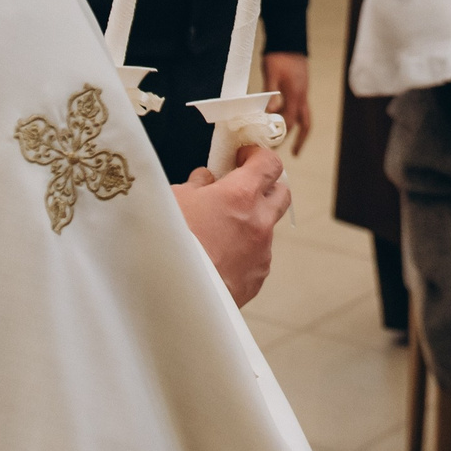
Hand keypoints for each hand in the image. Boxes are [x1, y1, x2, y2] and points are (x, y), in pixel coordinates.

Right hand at [173, 144, 290, 305]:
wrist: (173, 295)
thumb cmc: (168, 243)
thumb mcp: (173, 200)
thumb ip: (196, 186)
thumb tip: (207, 181)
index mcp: (241, 196)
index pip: (269, 163)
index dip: (257, 155)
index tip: (242, 157)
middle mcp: (259, 222)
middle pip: (282, 192)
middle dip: (265, 186)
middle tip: (243, 187)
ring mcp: (261, 252)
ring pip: (265, 227)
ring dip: (250, 223)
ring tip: (218, 232)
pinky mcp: (257, 278)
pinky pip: (256, 256)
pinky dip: (243, 251)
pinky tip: (218, 258)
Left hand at [263, 51, 311, 153]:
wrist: (288, 40)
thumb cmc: (278, 56)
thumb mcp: (271, 75)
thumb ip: (270, 94)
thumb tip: (269, 113)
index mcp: (296, 94)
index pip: (290, 121)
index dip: (282, 135)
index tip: (273, 146)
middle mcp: (302, 96)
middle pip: (304, 123)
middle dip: (299, 139)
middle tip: (292, 153)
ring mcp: (302, 92)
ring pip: (304, 116)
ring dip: (299, 130)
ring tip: (293, 143)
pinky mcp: (300, 88)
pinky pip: (301, 108)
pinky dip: (295, 118)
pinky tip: (285, 121)